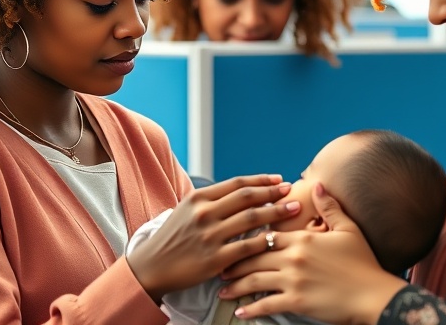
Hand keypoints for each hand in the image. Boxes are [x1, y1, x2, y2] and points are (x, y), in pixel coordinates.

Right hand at [126, 174, 300, 300]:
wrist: (152, 266)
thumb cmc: (172, 237)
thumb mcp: (186, 210)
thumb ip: (211, 200)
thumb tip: (241, 191)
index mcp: (198, 198)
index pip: (236, 183)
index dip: (260, 180)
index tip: (278, 178)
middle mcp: (204, 213)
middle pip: (247, 197)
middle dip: (273, 192)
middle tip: (291, 190)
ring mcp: (210, 236)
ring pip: (252, 219)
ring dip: (277, 212)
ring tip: (293, 209)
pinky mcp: (214, 259)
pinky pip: (247, 247)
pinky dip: (265, 240)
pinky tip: (278, 237)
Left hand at [219, 183, 407, 324]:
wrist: (375, 294)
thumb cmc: (363, 263)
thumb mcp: (348, 229)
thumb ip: (329, 206)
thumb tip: (317, 184)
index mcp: (302, 239)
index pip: (266, 234)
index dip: (247, 238)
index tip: (234, 241)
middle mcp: (293, 257)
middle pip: (253, 257)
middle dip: (233, 262)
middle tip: (219, 266)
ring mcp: (293, 280)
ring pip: (254, 280)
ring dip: (236, 286)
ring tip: (222, 289)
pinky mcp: (296, 302)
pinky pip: (266, 304)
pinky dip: (251, 309)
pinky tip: (241, 311)